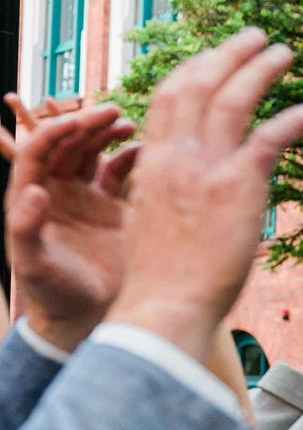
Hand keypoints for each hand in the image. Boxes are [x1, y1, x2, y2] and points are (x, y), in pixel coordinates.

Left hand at [5, 96, 139, 348]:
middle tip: (114, 111)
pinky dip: (132, 158)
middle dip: (88, 123)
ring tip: (129, 123)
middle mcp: (57, 191)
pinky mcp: (112, 210)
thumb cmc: (53, 295)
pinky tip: (149, 151)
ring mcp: (85, 199)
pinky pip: (121, 174)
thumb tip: (34, 193)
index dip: (59, 130)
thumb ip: (27, 227)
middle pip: (68, 144)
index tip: (84, 119)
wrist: (86, 318)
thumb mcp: (34, 264)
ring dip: (108, 134)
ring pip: (94, 152)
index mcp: (31, 197)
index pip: (40, 150)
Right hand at [105, 29, 302, 368]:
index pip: (168, 97)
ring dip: (260, 70)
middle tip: (255, 36)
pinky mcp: (238, 186)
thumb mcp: (151, 221)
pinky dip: (296, 117)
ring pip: (233, 99)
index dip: (193, 70)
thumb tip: (191, 192)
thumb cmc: (162, 277)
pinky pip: (271, 137)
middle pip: (198, 85)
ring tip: (284, 51)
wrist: (165, 305)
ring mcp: (205, 167)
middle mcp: (174, 155)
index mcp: (151, 161)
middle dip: (227, 54)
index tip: (213, 56)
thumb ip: (168, 193)